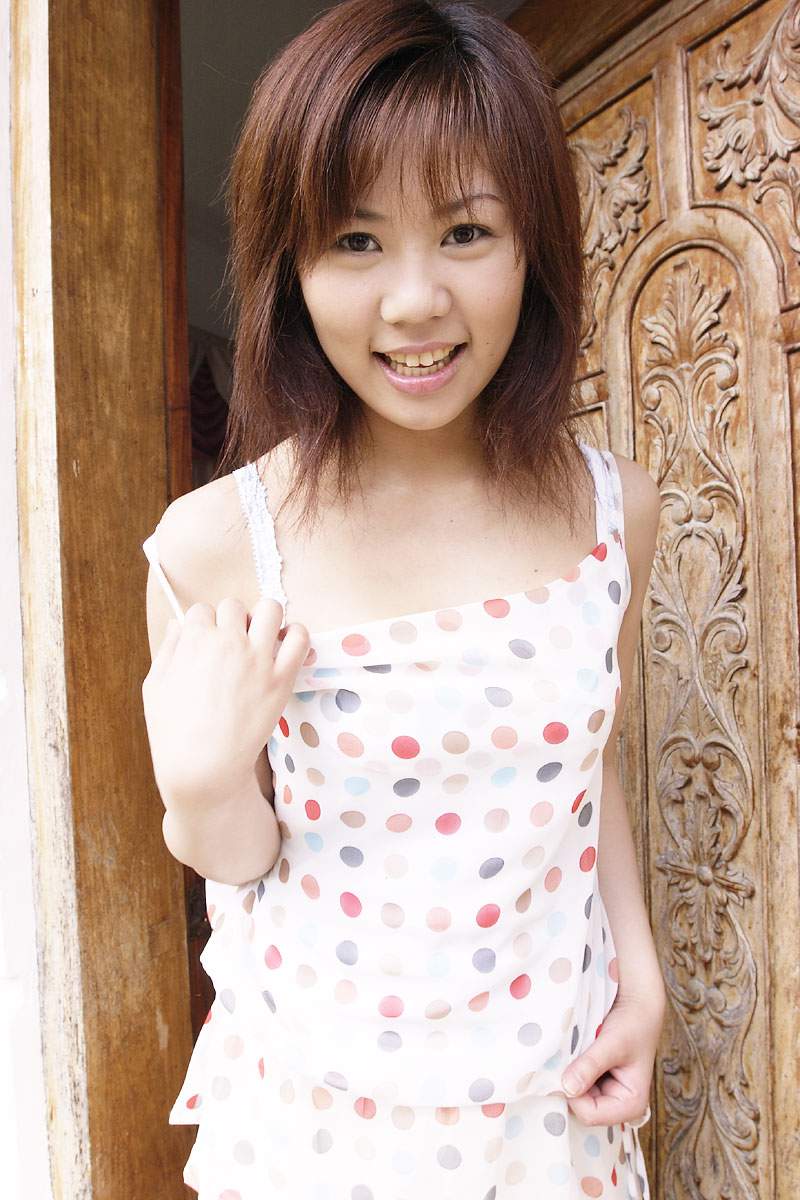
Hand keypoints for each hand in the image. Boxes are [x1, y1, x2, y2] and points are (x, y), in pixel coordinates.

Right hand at [141, 596, 308, 805]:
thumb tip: (180, 622)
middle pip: (234, 606)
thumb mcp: (155, 686)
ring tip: (261, 639)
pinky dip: (295, 635)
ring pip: (270, 609)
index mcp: (193, 640)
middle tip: (232, 646)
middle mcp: (227, 642)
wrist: (204, 768)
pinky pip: (299, 638)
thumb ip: (168, 649)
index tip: (206, 644)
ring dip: (264, 619)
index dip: (203, 626)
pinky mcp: (281, 678)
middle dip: (232, 621)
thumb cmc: (173, 732)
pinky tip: (285, 647)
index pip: (202, 610)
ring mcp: (257, 659)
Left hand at [559, 988, 663, 1126]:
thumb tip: (567, 1088)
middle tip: (563, 1058)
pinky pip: (573, 1082)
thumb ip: (591, 1065)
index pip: (589, 1114)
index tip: (563, 1067)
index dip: (572, 1095)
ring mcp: (604, 1094)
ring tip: (569, 1052)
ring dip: (565, 1075)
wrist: (636, 1002)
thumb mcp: (613, 1043)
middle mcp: (617, 1105)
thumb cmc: (633, 1023)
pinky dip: (567, 1069)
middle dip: (568, 1085)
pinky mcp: (595, 1082)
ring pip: (573, 1095)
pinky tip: (568, 1053)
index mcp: (630, 1105)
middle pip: (579, 1107)